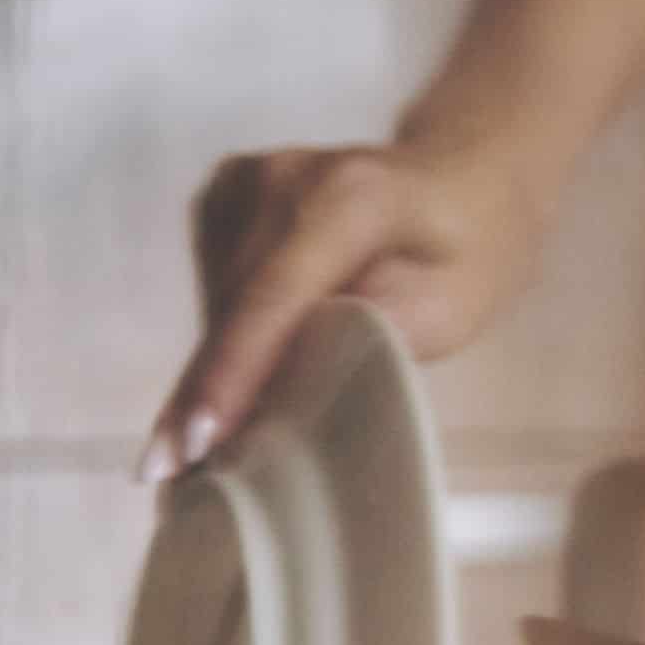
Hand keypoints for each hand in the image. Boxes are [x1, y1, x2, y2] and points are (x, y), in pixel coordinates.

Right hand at [141, 135, 551, 480]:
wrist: (462, 173)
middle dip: (203, 391)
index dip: (231, 373)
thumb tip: (287, 382)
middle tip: (174, 471)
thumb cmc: (469, 249)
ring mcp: (249, 177)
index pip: (273, 296)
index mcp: (354, 197)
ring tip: (202, 433)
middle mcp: (288, 176)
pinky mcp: (225, 189)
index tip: (194, 443)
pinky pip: (211, 282)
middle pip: (232, 305)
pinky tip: (245, 354)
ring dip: (209, 368)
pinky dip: (222, 331)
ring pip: (213, 300)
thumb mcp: (452, 308)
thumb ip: (377, 337)